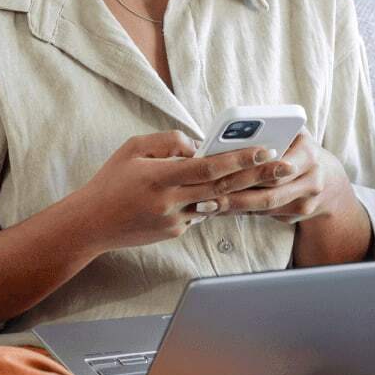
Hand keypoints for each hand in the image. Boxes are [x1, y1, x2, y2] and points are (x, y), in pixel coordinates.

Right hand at [65, 130, 287, 252]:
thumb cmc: (111, 180)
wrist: (92, 223)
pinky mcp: (175, 233)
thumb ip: (168, 142)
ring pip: (215, 203)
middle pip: (223, 188)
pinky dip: (212, 201)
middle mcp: (171, 202)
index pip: (209, 167)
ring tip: (267, 177)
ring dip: (241, 191)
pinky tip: (227, 191)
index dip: (239, 159)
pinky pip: (200, 213)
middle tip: (282, 165)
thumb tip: (198, 144)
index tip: (264, 149)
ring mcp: (175, 221)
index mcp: (161, 177)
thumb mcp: (133, 148)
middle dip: (255, 175)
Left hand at [207, 129, 350, 225]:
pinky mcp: (296, 215)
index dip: (251, 171)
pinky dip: (240, 212)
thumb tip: (233, 135)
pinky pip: (264, 214)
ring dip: (233, 207)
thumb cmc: (298, 149)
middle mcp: (313, 180)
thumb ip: (271, 131)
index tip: (224, 172)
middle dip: (235, 194)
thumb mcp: (292, 134)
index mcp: (309, 154)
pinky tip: (218, 210)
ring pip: (264, 207)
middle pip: (269, 192)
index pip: (277, 166)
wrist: (328, 180)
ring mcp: (307, 202)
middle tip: (205, 197)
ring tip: (205, 206)